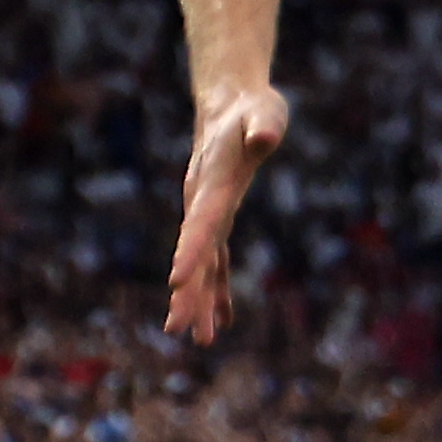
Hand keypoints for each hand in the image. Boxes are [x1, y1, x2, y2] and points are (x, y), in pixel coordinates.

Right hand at [168, 82, 288, 341]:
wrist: (230, 101)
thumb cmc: (253, 108)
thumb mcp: (264, 112)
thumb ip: (263, 126)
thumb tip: (265, 136)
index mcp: (213, 184)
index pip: (200, 224)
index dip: (190, 253)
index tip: (177, 282)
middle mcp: (204, 203)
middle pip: (195, 254)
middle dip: (188, 293)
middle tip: (178, 331)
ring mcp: (208, 212)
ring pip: (204, 263)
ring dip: (202, 301)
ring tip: (201, 340)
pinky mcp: (219, 216)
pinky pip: (217, 259)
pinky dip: (220, 288)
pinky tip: (223, 318)